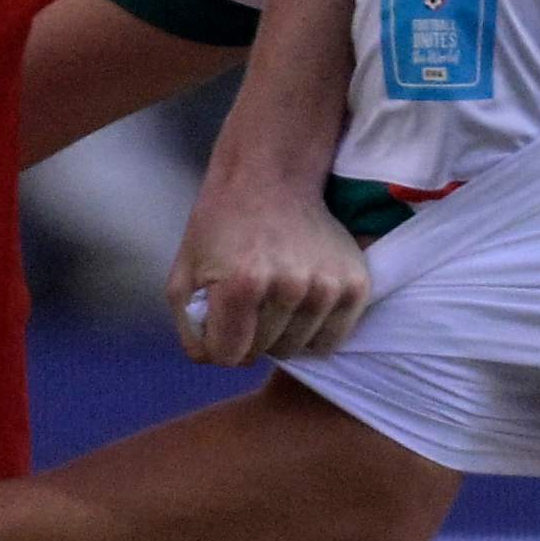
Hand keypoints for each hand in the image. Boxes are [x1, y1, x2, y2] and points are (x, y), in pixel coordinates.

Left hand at [166, 163, 374, 365]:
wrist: (271, 179)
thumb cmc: (221, 227)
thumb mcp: (184, 273)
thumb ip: (189, 328)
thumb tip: (215, 361)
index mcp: (241, 284)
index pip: (228, 356)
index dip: (218, 343)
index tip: (219, 318)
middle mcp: (289, 287)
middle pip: (263, 353)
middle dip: (248, 335)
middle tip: (247, 300)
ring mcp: (326, 286)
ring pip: (296, 349)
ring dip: (281, 334)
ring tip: (273, 297)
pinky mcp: (355, 285)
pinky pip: (331, 341)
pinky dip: (313, 332)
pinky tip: (300, 304)